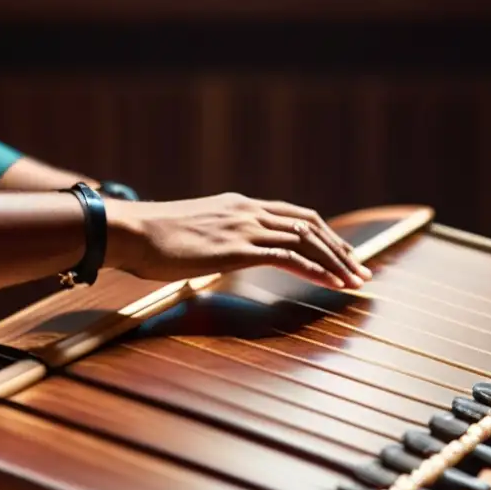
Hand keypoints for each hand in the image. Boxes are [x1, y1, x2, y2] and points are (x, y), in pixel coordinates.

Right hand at [105, 192, 371, 288]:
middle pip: (308, 224)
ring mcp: (244, 227)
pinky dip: (317, 270)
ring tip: (355, 281)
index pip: (293, 214)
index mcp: (238, 205)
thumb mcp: (189, 233)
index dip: (323, 233)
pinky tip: (331, 284)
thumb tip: (212, 254)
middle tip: (360, 269)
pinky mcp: (239, 248)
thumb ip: (210, 240)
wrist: (130, 232)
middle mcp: (247, 211)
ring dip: (336, 261)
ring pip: (306, 239)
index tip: (341, 252)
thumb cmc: (150, 238)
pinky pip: (290, 258)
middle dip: (339, 247)